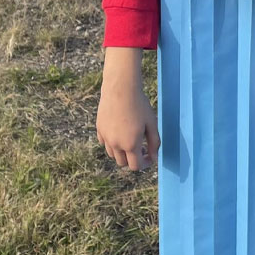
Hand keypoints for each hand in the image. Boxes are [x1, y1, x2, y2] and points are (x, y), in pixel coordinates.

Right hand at [96, 47, 160, 170]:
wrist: (121, 88)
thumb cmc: (139, 105)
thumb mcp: (152, 124)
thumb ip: (155, 143)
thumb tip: (155, 158)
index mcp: (131, 144)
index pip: (136, 166)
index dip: (145, 164)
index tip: (149, 156)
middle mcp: (116, 144)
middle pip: (123, 163)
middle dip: (133, 159)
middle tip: (141, 147)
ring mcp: (106, 137)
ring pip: (113, 154)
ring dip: (122, 152)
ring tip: (130, 139)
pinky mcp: (99, 129)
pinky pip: (105, 143)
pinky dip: (112, 143)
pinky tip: (120, 131)